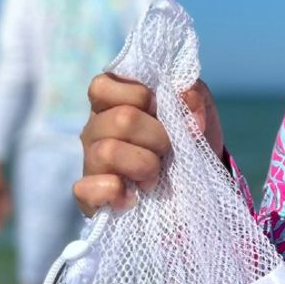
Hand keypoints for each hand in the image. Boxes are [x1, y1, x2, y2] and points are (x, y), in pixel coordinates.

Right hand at [73, 73, 221, 215]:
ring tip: (155, 175)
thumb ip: (193, 93)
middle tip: (167, 148)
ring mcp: (91, 162)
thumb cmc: (188, 139)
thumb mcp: (198, 111)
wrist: (197, 185)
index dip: (138, 96)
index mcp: (113, 104)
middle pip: (121, 119)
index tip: (160, 110)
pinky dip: (114, 193)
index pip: (102, 85)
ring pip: (107, 152)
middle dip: (156, 135)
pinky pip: (86, 189)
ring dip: (144, 164)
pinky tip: (133, 197)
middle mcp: (96, 130)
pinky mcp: (90, 196)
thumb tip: (185, 93)